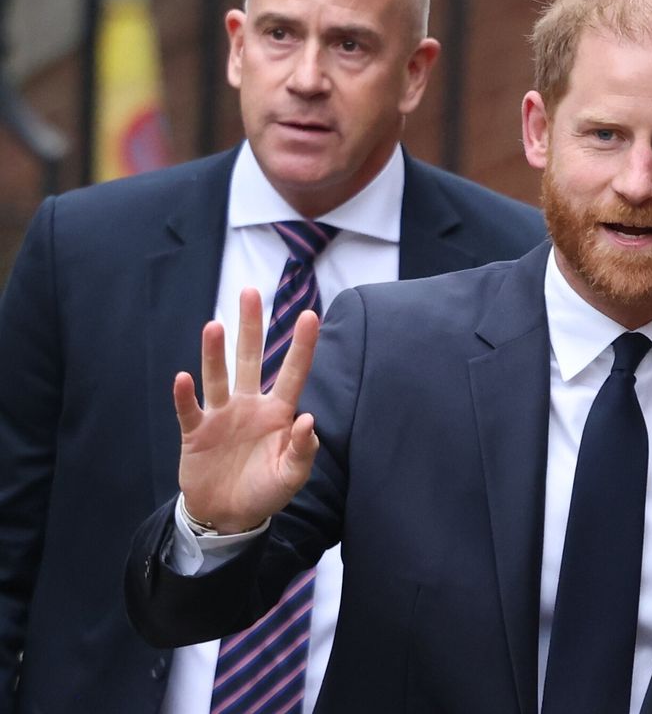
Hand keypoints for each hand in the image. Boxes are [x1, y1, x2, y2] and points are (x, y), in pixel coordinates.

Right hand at [173, 288, 320, 532]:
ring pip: (218, 377)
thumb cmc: (265, 491)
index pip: (293, 372)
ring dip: (215, 353)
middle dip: (250, 327)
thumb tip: (307, 420)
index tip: (311, 315)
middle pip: (250, 359)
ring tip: (214, 326)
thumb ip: (302, 450)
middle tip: (249, 291)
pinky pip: (189, 410)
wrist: (228, 516)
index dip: (302, 345)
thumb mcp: (291, 476)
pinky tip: (183, 378)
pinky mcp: (195, 433)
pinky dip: (185, 396)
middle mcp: (248, 405)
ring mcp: (220, 416)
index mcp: (277, 413)